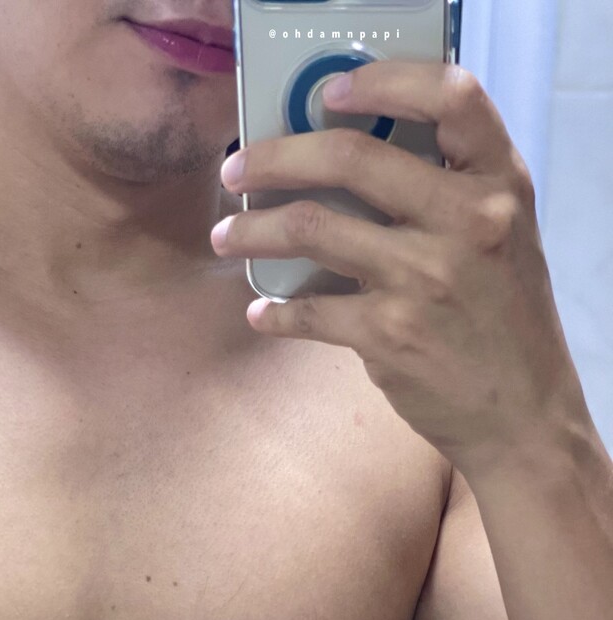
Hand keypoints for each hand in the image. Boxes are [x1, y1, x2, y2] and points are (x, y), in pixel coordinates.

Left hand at [210, 61, 583, 474]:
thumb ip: (449, 191)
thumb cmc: (502, 317)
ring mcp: (425, 278)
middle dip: (275, 157)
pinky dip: (274, 313)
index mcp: (498, 182)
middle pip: (350, 158)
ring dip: (253, 231)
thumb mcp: (502, 234)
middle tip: (235, 168)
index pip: (451, 97)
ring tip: (224, 235)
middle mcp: (466, 220)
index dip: (385, 81)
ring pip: (312, 228)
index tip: (329, 92)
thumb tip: (347, 163)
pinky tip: (260, 314)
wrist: (520, 412)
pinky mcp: (390, 334)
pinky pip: (309, 310)